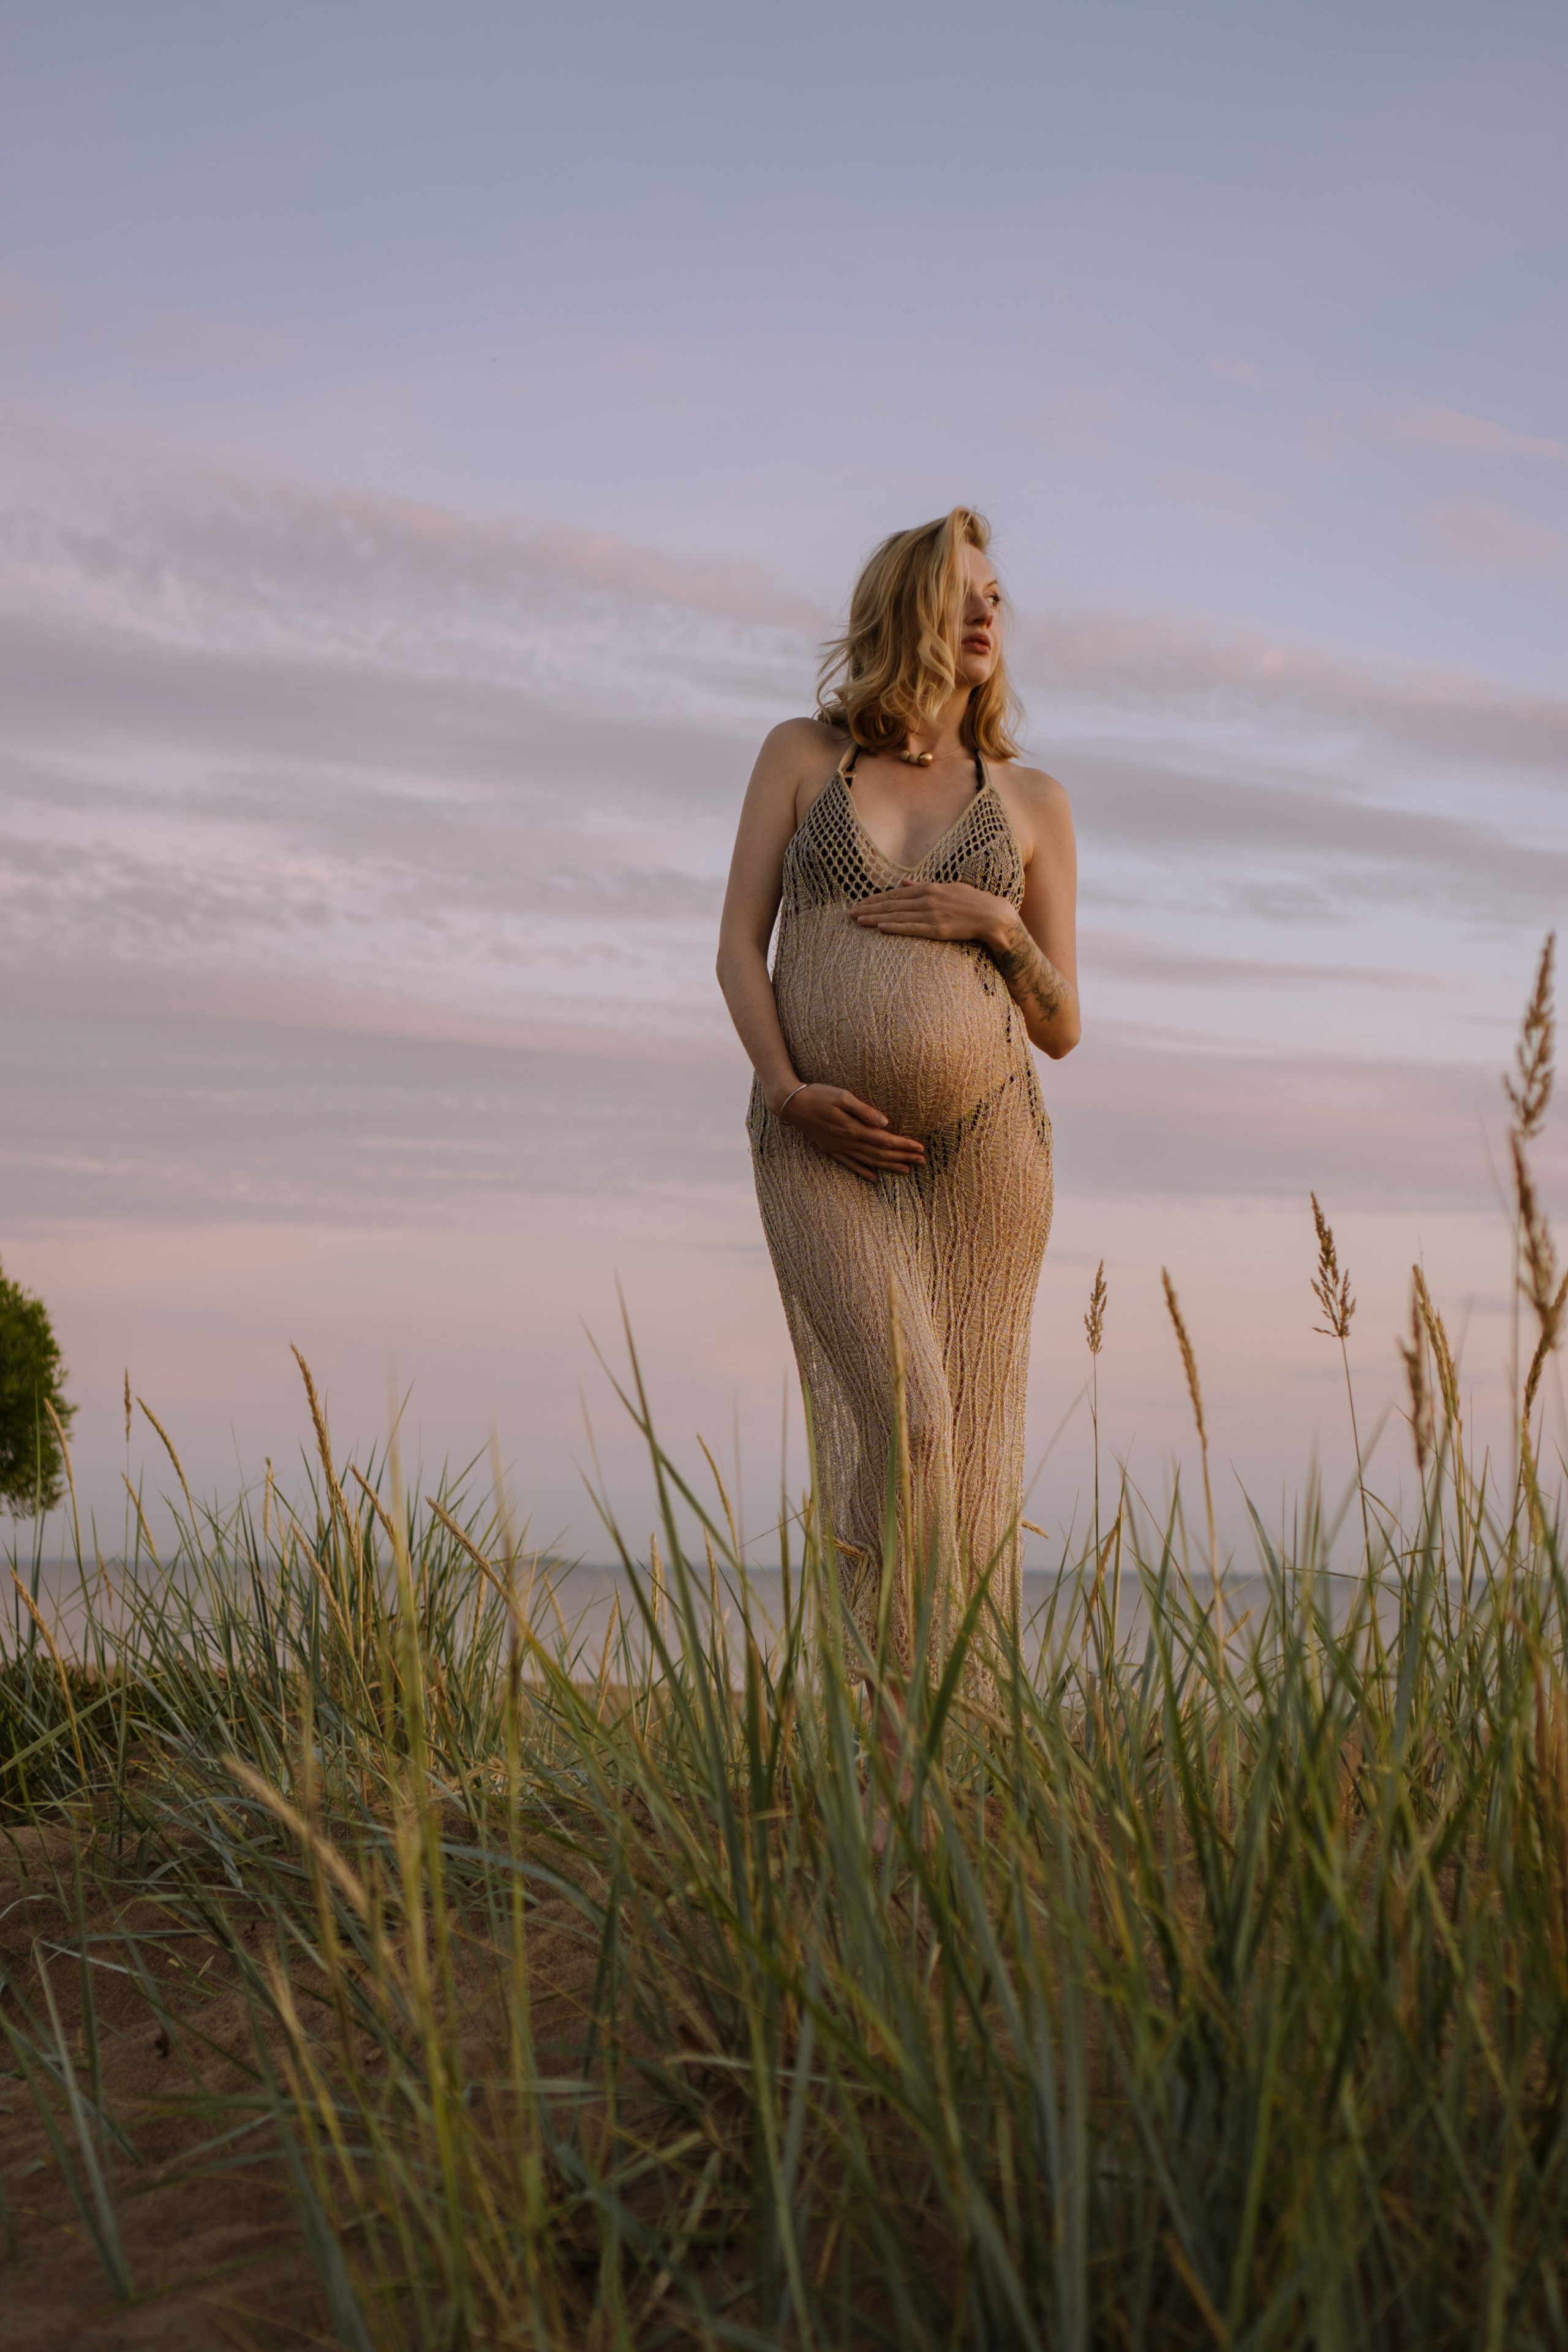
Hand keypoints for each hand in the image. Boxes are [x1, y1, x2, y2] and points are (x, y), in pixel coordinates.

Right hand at [775, 1083, 925, 1180]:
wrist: (791, 1105)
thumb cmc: (818, 1095)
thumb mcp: (841, 1096)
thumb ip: (864, 1110)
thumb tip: (885, 1122)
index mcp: (853, 1128)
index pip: (885, 1140)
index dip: (904, 1145)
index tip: (920, 1148)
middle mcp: (847, 1142)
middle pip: (881, 1154)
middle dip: (903, 1158)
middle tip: (922, 1161)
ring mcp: (839, 1148)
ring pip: (869, 1161)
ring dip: (889, 1166)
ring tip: (906, 1170)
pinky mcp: (831, 1149)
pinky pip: (850, 1165)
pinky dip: (864, 1172)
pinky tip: (875, 1178)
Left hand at [852, 879, 1013, 948]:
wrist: (992, 915)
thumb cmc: (971, 901)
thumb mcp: (946, 888)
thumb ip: (923, 886)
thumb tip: (903, 883)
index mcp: (928, 889)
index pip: (894, 895)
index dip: (874, 900)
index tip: (859, 903)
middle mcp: (927, 899)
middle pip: (891, 905)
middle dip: (869, 909)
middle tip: (849, 913)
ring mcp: (931, 914)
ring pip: (897, 916)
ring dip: (876, 918)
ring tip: (858, 921)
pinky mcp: (937, 929)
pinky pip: (912, 929)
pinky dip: (895, 928)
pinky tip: (880, 928)